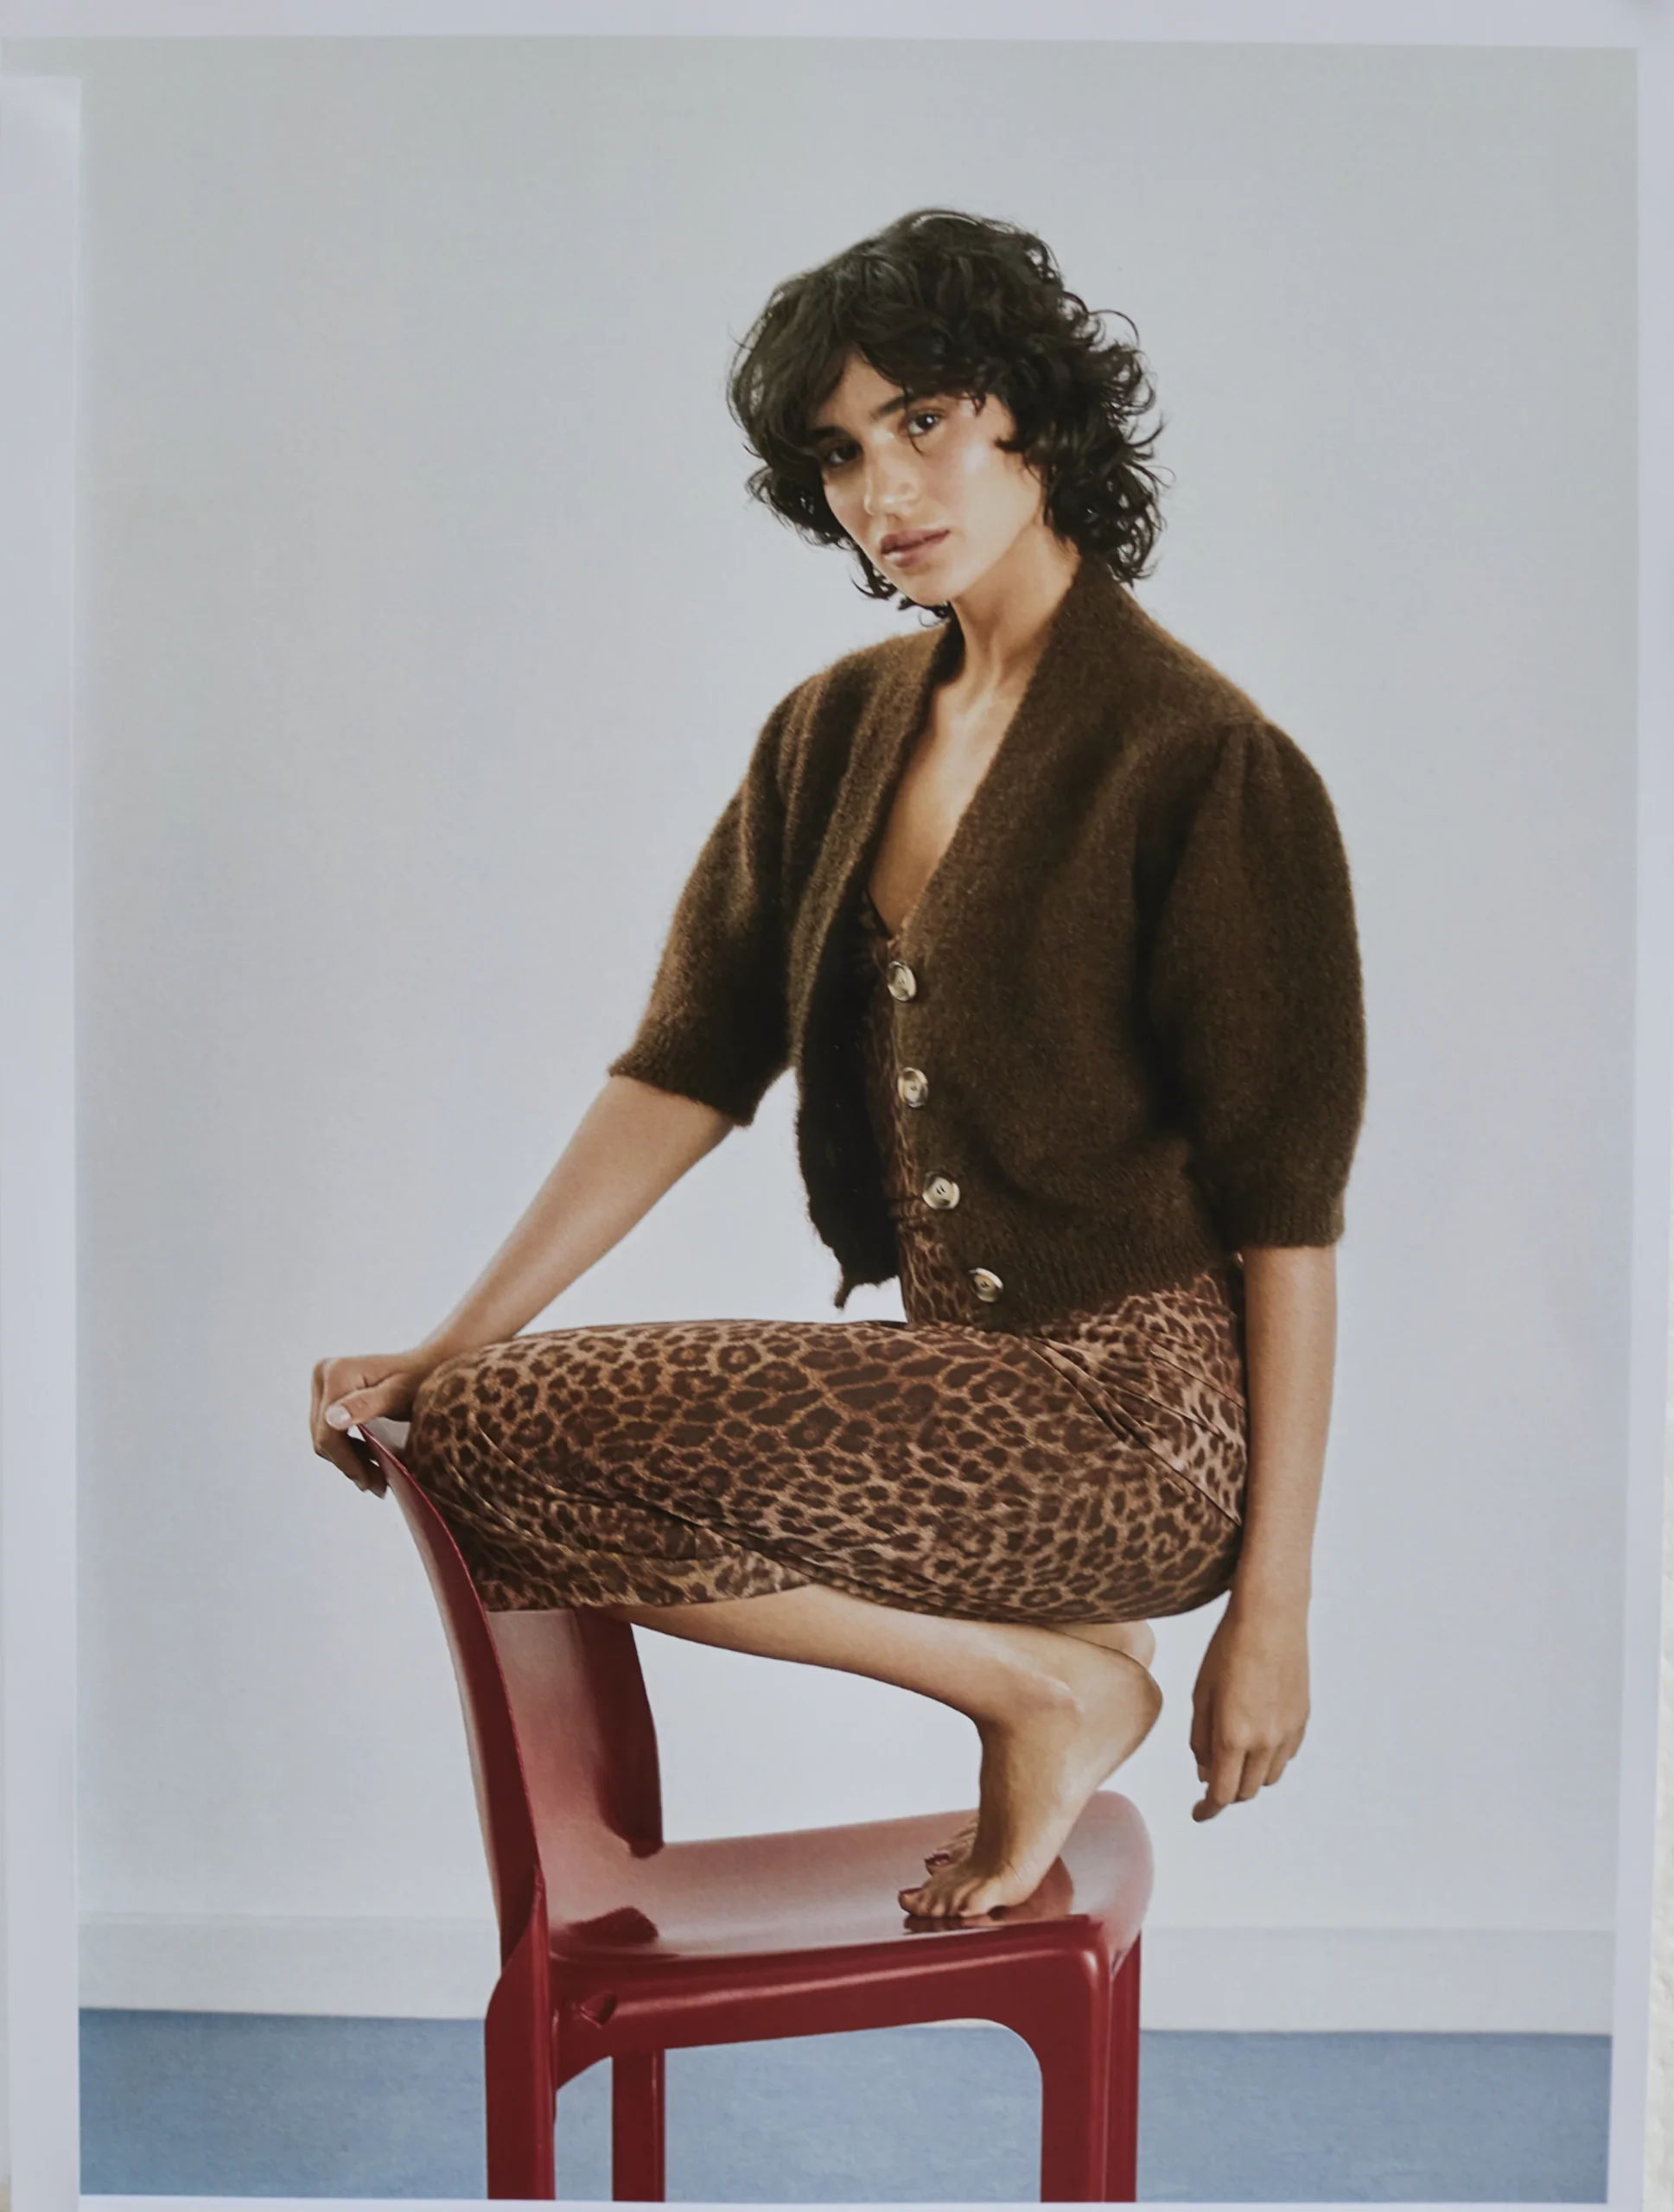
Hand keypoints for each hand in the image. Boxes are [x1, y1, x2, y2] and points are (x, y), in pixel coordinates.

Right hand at [309, 1349, 442, 1492]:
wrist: (425, 1365)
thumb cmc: (419, 1378)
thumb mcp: (398, 1394)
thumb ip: (367, 1405)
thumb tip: (331, 1419)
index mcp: (337, 1373)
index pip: (329, 1430)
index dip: (346, 1461)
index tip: (369, 1482)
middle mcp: (323, 1374)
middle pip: (324, 1436)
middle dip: (350, 1464)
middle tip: (379, 1485)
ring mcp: (323, 1384)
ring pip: (326, 1437)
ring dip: (349, 1460)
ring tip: (378, 1478)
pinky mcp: (327, 1395)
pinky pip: (331, 1432)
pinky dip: (349, 1449)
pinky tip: (370, 1462)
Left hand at [1188, 1595, 1308, 1820]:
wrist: (1271, 1616)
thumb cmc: (1227, 1649)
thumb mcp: (1201, 1693)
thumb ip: (1200, 1738)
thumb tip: (1204, 1773)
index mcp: (1233, 1735)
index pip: (1221, 1793)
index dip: (1207, 1809)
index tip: (1197, 1814)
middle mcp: (1265, 1741)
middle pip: (1245, 1791)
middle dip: (1225, 1793)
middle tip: (1209, 1780)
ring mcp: (1288, 1732)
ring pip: (1268, 1778)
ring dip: (1249, 1778)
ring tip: (1232, 1759)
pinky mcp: (1303, 1720)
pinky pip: (1285, 1756)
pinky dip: (1269, 1759)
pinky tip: (1256, 1739)